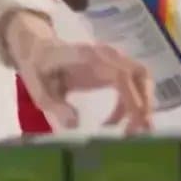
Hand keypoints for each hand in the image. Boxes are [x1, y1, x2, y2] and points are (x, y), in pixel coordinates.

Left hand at [3, 10, 152, 132]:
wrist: (38, 49)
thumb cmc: (37, 66)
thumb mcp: (35, 85)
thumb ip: (53, 104)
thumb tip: (76, 123)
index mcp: (85, 56)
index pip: (118, 71)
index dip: (131, 94)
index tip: (132, 119)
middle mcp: (104, 55)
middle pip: (139, 73)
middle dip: (145, 103)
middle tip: (137, 131)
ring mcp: (111, 60)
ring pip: (142, 78)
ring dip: (144, 104)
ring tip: (131, 131)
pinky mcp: (113, 69)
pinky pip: (134, 85)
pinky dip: (133, 105)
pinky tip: (115, 122)